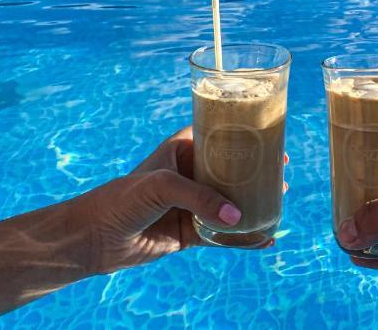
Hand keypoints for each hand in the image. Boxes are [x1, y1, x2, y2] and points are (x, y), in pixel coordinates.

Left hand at [64, 126, 284, 274]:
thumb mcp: (162, 187)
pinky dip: (242, 238)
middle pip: (230, 170)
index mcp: (182, 149)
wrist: (95, 238)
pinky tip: (262, 240)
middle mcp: (189, 173)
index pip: (218, 135)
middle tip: (282, 173)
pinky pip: (221, 234)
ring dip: (253, 203)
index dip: (244, 137)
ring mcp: (191, 203)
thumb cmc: (123, 198)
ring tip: (278, 201)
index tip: (270, 139)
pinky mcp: (189, 232)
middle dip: (255, 172)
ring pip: (229, 201)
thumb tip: (236, 217)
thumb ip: (200, 198)